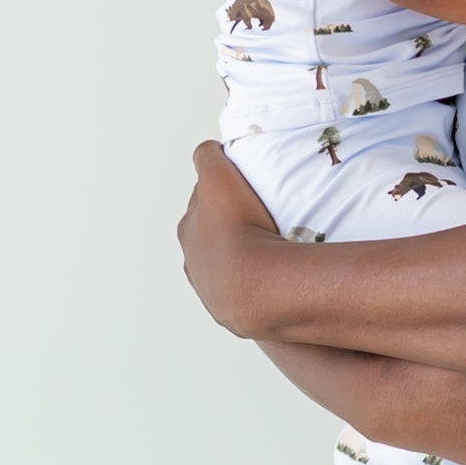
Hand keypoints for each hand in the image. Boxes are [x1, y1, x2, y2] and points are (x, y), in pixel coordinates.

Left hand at [178, 141, 283, 333]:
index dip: (223, 193)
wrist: (258, 286)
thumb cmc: (238, 229)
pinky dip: (259, 281)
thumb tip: (210, 151)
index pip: (203, 203)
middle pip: (214, 237)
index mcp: (189, 230)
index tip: (244, 190)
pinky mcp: (239, 313)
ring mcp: (216, 291)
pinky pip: (251, 291)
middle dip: (232, 227)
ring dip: (246, 257)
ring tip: (274, 249)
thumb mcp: (218, 177)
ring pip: (232, 267)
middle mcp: (196, 263)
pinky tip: (277, 276)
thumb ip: (209, 157)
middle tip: (263, 219)